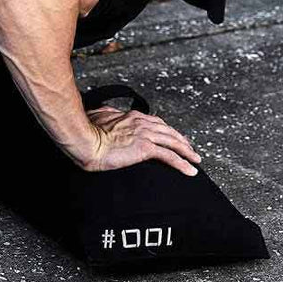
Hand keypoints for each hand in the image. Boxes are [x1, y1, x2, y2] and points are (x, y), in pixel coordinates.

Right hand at [81, 106, 201, 175]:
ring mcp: (145, 135)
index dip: (168, 130)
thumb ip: (107, 113)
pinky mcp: (146, 148)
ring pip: (174, 142)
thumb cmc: (87, 131)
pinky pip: (170, 156)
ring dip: (188, 152)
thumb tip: (107, 111)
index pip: (157, 123)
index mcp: (132, 116)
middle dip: (183, 141)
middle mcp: (142, 123)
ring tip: (196, 160)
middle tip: (191, 149)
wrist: (85, 141)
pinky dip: (183, 163)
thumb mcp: (98, 116)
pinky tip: (190, 170)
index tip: (175, 137)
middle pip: (169, 131)